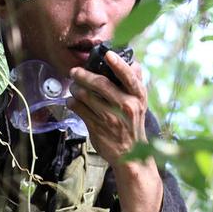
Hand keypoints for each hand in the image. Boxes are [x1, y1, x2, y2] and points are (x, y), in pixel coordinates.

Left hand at [67, 51, 147, 166]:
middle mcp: (126, 106)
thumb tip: (133, 61)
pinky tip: (73, 102)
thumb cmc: (133, 126)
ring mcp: (110, 117)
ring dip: (75, 88)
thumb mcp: (140, 104)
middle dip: (83, 75)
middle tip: (75, 72)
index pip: (129, 77)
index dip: (119, 64)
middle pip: (100, 83)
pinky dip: (72, 102)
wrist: (130, 156)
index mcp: (138, 97)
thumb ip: (135, 83)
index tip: (109, 54)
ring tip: (74, 88)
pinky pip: (78, 108)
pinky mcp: (96, 127)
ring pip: (85, 95)